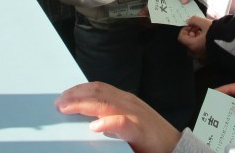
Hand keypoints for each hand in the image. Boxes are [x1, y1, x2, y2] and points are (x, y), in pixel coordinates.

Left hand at [55, 81, 181, 152]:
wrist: (175, 147)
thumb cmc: (149, 136)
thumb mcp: (127, 120)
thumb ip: (110, 115)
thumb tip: (87, 117)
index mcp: (124, 99)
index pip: (98, 87)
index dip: (78, 90)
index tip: (62, 96)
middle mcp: (128, 102)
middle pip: (98, 91)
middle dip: (76, 95)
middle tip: (59, 102)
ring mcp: (134, 114)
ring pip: (106, 103)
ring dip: (84, 104)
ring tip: (68, 108)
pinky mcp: (140, 130)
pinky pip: (122, 123)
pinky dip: (108, 122)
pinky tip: (95, 126)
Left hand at [177, 15, 211, 60]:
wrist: (231, 41)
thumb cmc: (215, 32)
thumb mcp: (204, 22)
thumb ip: (193, 20)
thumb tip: (188, 21)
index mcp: (192, 45)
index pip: (181, 38)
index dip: (184, 30)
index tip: (192, 25)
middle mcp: (195, 53)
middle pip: (187, 43)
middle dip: (191, 34)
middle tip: (198, 28)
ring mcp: (202, 57)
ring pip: (194, 48)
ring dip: (196, 39)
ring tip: (204, 32)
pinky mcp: (208, 59)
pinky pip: (200, 52)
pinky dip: (201, 45)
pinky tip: (208, 39)